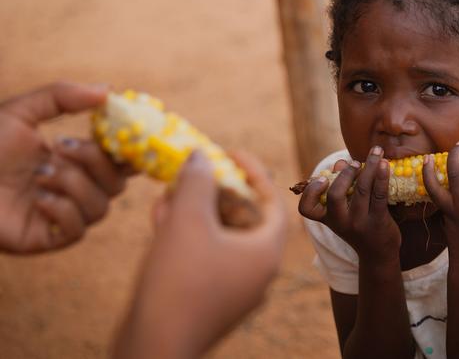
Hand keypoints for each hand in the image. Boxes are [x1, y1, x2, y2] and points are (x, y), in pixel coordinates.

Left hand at [0, 82, 127, 253]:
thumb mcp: (20, 112)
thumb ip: (63, 96)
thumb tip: (108, 90)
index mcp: (75, 161)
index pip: (119, 160)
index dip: (130, 150)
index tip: (127, 133)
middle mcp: (75, 190)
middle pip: (117, 183)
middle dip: (94, 161)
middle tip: (60, 146)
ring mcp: (63, 215)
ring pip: (100, 206)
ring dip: (73, 184)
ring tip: (38, 174)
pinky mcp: (48, 238)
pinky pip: (78, 229)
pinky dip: (62, 209)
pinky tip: (37, 199)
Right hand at [114, 151, 286, 358]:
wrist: (152, 349)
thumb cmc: (178, 281)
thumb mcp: (187, 220)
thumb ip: (197, 182)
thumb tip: (201, 157)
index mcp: (266, 253)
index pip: (272, 201)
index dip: (253, 172)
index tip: (231, 153)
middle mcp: (258, 272)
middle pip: (245, 218)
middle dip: (216, 191)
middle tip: (196, 171)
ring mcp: (234, 290)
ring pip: (220, 237)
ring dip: (196, 210)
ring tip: (171, 189)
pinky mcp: (210, 301)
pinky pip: (205, 258)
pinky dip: (187, 236)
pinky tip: (161, 216)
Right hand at [298, 146, 399, 262]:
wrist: (378, 253)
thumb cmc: (359, 225)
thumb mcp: (345, 211)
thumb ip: (341, 185)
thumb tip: (342, 163)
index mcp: (327, 219)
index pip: (306, 209)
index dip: (310, 192)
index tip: (322, 179)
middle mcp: (341, 222)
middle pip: (335, 195)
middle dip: (345, 173)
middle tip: (355, 162)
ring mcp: (360, 222)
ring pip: (362, 189)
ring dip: (369, 166)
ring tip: (376, 152)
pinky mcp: (378, 220)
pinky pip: (379, 194)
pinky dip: (382, 176)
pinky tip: (385, 164)